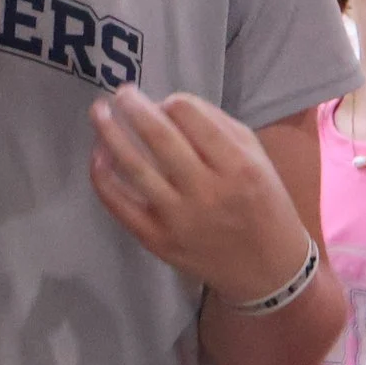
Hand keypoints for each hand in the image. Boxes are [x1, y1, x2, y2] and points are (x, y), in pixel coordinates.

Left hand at [89, 86, 311, 302]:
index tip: (164, 103)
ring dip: (109, 132)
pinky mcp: (157, 240)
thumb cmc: (262, 203)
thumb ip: (216, 124)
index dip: (171, 101)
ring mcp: (178, 218)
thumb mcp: (256, 157)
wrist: (268, 270)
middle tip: (121, 94)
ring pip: (133, 166)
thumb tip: (167, 103)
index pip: (190, 116)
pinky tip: (98, 155)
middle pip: (158, 136)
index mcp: (238, 167)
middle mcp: (207, 192)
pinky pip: (119, 204)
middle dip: (132, 106)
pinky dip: (101, 176)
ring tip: (98, 112)